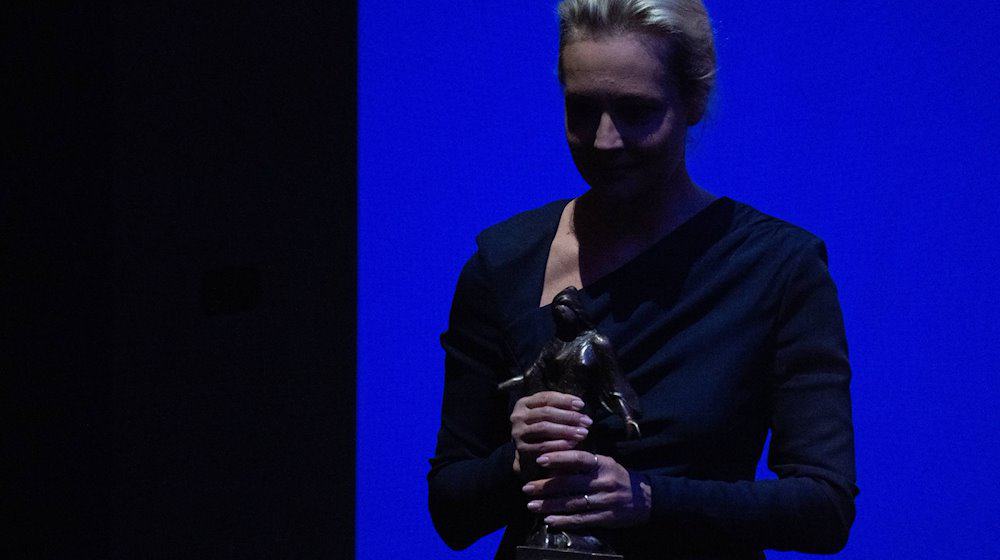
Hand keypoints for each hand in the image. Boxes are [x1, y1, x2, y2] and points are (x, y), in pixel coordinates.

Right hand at [510, 391, 592, 474]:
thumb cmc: (541, 431)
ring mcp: (518, 432)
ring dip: (566, 430)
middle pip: (546, 412)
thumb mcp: (545, 415)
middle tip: (587, 421)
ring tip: (583, 433)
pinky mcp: (522, 449)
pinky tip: (572, 444)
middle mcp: (517, 416)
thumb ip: (559, 408)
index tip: (582, 405)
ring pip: (544, 428)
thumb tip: (579, 406)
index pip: (546, 397)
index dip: (565, 400)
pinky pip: (543, 445)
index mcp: (523, 403)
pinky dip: (559, 444)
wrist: (527, 454)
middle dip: (569, 416)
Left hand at [521, 450, 651, 528]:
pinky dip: (564, 520)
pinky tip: (549, 520)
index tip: (539, 459)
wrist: (647, 498)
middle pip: (570, 483)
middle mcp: (604, 481)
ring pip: (572, 503)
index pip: (578, 458)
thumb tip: (554, 460)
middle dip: (545, 486)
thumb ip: (583, 462)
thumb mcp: (605, 464)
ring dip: (549, 505)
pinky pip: (582, 519)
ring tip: (531, 505)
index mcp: (603, 464)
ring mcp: (606, 501)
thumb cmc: (619, 477)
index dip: (558, 458)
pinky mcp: (607, 518)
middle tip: (526, 488)